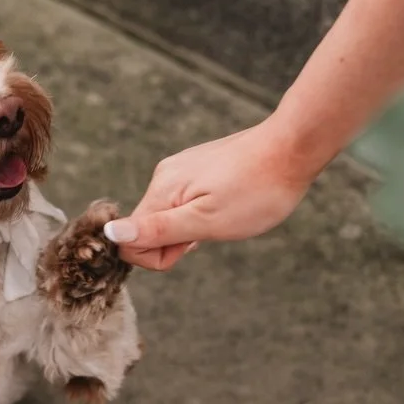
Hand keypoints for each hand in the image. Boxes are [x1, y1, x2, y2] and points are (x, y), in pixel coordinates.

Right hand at [103, 116, 316, 270]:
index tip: (193, 244)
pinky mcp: (198, 167)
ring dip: (193, 227)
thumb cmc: (256, 190)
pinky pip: (185, 202)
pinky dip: (203, 213)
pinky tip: (229, 204)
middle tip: (215, 230)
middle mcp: (164, 177)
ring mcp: (181, 170)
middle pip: (148, 228)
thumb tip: (110, 234)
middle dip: (178, 241)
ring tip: (226, 215)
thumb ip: (157, 230)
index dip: (160, 255)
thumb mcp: (207, 221)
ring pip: (169, 216)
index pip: (131, 240)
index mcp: (161, 191)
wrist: (292, 148)